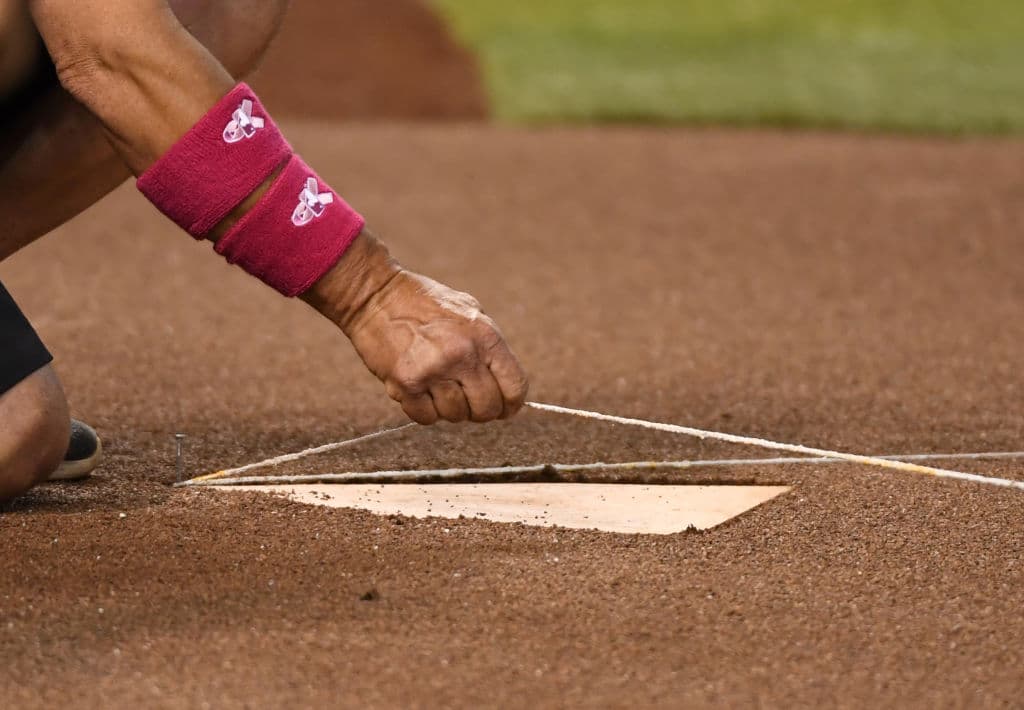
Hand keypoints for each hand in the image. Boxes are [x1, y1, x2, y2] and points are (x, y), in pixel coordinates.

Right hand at [302, 231, 528, 423]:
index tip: (504, 409)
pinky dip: (424, 410)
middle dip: (480, 412)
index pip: (515, 387)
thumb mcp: (470, 311)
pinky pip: (425, 418)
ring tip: (438, 387)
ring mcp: (433, 371)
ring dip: (449, 408)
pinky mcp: (406, 383)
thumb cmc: (424, 303)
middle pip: (487, 409)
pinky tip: (419, 390)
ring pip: (455, 416)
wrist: (375, 295)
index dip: (511, 405)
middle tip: (467, 401)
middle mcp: (462, 355)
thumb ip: (490, 348)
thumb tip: (508, 389)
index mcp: (485, 337)